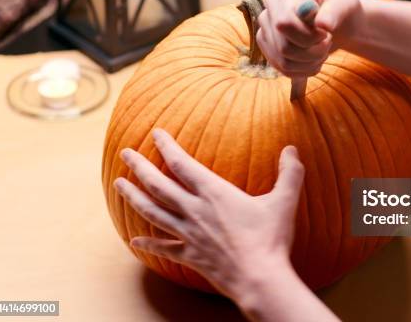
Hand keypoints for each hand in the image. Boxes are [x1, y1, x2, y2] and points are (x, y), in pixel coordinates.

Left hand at [113, 129, 304, 298]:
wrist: (260, 277)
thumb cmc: (271, 238)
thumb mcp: (284, 200)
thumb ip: (289, 172)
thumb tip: (292, 149)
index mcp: (214, 193)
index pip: (182, 163)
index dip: (167, 146)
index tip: (155, 133)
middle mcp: (195, 210)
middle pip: (158, 185)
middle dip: (139, 167)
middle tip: (124, 153)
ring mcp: (189, 234)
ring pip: (153, 212)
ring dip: (133, 197)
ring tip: (118, 185)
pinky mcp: (191, 255)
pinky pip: (164, 248)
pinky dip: (147, 243)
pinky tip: (134, 240)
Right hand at [257, 0, 362, 77]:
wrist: (333, 22)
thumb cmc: (340, 9)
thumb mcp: (345, 3)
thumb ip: (335, 11)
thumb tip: (322, 24)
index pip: (285, 23)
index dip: (308, 36)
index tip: (325, 33)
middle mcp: (271, 9)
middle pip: (284, 47)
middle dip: (312, 52)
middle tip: (326, 43)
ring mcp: (266, 30)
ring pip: (284, 62)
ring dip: (310, 63)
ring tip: (322, 51)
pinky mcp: (268, 49)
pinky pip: (283, 70)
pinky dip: (304, 70)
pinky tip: (313, 60)